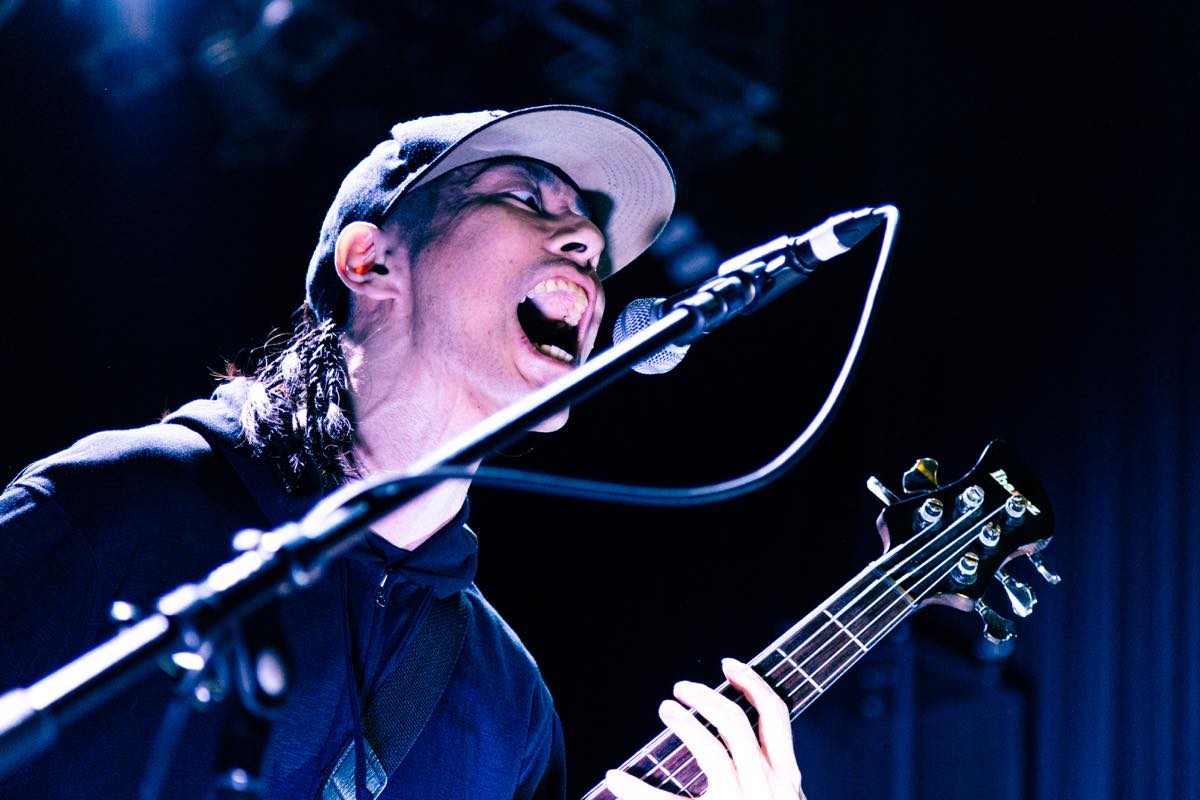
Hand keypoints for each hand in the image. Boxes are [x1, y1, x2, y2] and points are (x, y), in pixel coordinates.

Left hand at [605, 658, 805, 798]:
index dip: (753, 682)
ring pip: (711, 749)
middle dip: (705, 698)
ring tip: (665, 709)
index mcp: (788, 777)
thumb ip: (767, 771)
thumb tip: (740, 736)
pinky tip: (616, 778)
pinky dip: (637, 789)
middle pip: (736, 722)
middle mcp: (772, 786)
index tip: (728, 665)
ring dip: (684, 723)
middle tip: (679, 689)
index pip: (776, 714)